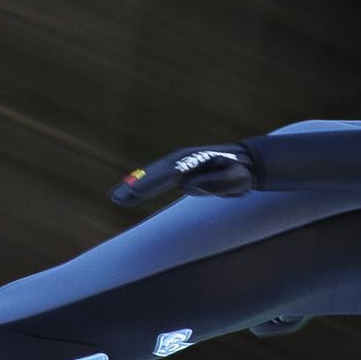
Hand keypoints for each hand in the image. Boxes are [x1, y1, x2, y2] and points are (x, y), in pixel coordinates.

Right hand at [111, 143, 258, 209]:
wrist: (245, 162)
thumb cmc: (241, 172)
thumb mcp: (236, 179)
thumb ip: (216, 182)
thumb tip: (187, 186)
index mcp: (194, 161)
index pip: (168, 175)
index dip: (150, 185)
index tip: (134, 194)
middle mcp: (181, 160)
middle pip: (154, 174)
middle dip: (135, 186)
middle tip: (116, 198)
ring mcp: (177, 165)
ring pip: (152, 175)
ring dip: (134, 186)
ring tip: (115, 198)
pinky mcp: (177, 172)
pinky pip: (155, 179)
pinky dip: (141, 185)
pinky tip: (127, 194)